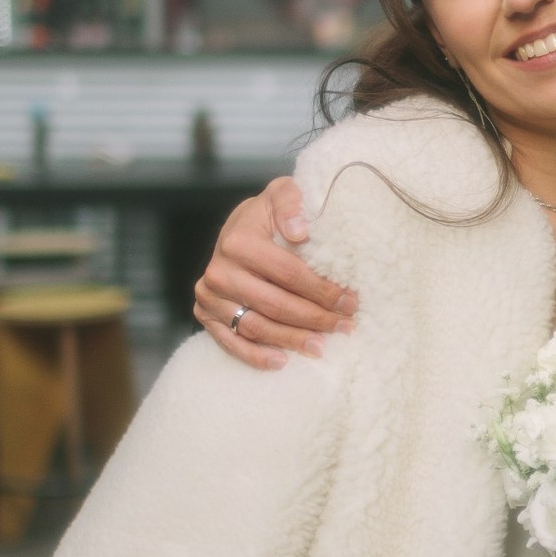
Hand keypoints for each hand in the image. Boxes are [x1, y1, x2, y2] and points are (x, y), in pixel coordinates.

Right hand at [194, 178, 355, 368]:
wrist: (235, 228)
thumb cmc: (266, 215)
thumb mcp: (280, 194)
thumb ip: (291, 202)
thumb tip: (300, 231)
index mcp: (238, 241)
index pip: (289, 274)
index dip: (322, 290)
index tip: (350, 302)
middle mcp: (218, 270)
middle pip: (275, 304)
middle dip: (314, 319)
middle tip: (345, 328)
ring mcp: (209, 295)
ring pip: (256, 326)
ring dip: (291, 340)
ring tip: (322, 348)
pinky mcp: (205, 314)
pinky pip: (230, 342)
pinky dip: (256, 356)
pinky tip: (282, 362)